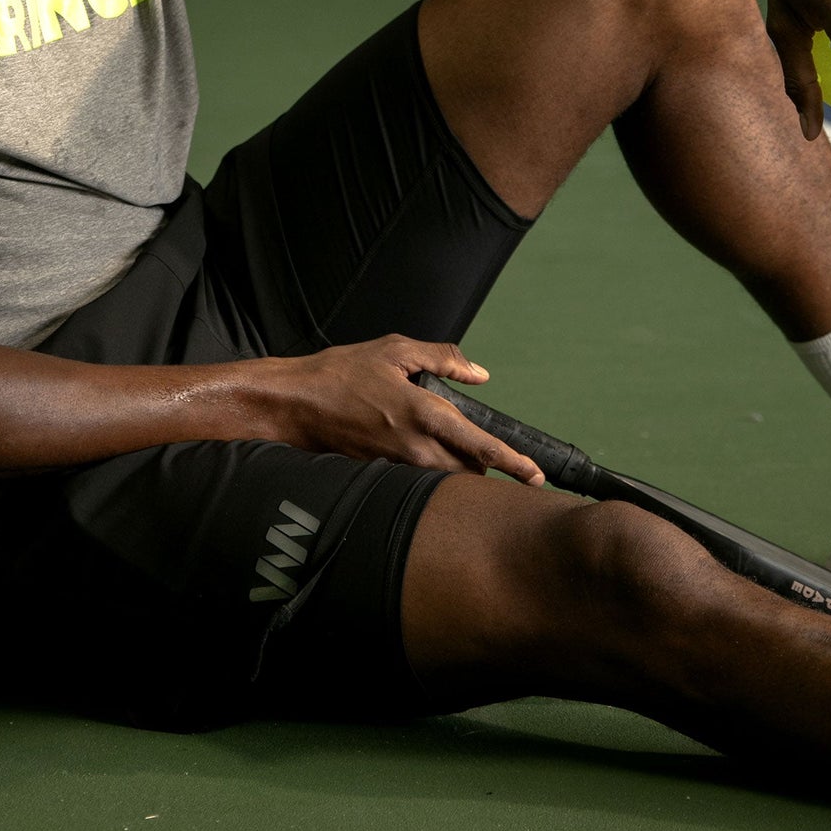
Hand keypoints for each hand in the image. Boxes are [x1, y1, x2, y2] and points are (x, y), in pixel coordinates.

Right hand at [257, 336, 544, 484]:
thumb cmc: (340, 372)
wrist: (294, 404)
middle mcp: (416, 448)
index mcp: (425, 415)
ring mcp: (398, 467)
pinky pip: (419, 481)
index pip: (482, 447)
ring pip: (445, 479)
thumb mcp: (394, 350)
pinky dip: (432, 472)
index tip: (536, 475)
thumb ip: (443, 358)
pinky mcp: (381, 475)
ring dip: (459, 471)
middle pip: (469, 471)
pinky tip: (424, 455)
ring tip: (462, 455)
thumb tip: (479, 374)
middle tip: (496, 456)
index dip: (514, 463)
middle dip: (486, 466)